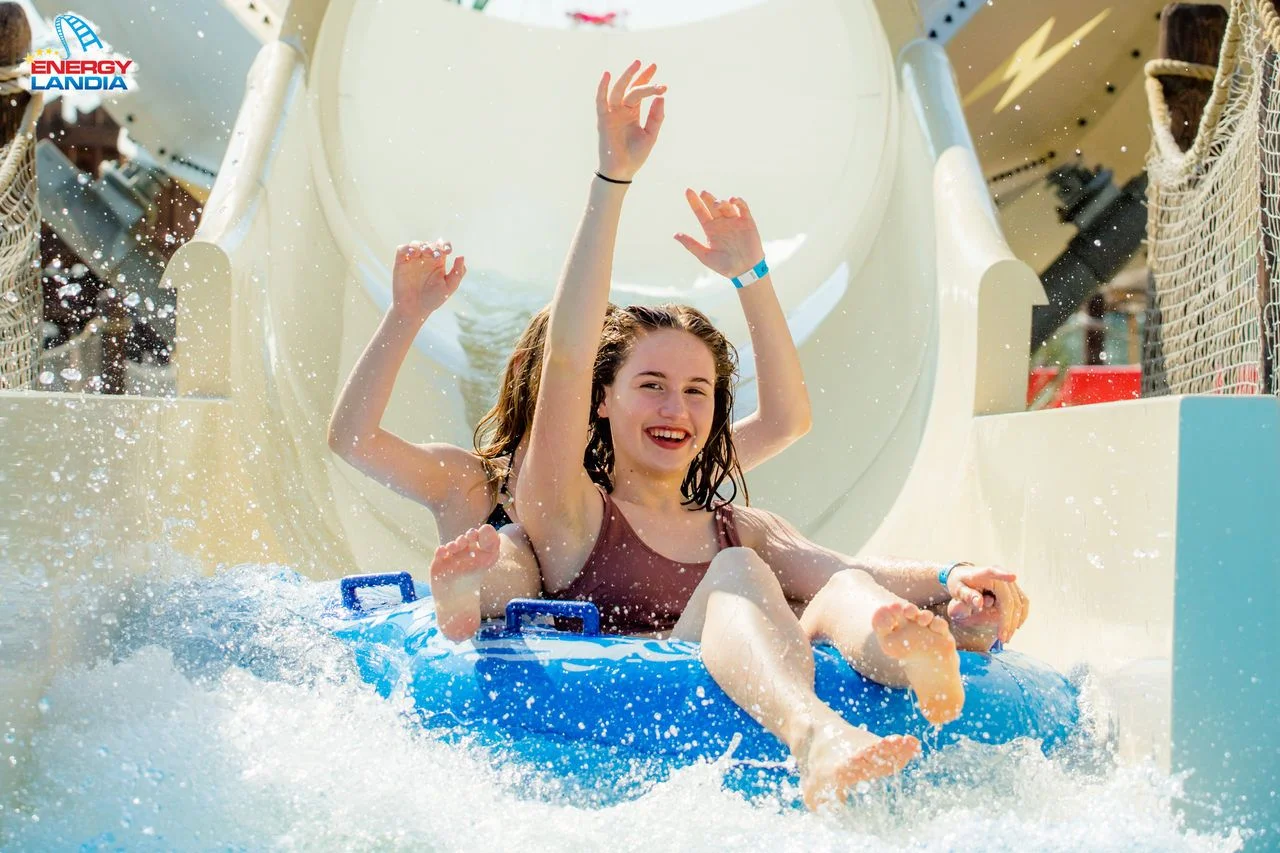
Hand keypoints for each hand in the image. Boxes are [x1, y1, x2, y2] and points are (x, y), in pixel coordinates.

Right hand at [389, 239, 465, 325]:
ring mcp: (413, 259)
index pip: (442, 246)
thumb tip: (461, 256)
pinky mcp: (401, 262)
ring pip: (416, 244)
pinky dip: (407, 248)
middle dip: (434, 247)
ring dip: (421, 245)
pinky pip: (402, 249)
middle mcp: (426, 258)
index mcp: (438, 262)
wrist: (414, 309)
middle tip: (436, 255)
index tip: (448, 251)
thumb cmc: (433, 299)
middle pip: (430, 244)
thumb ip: (457, 273)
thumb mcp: (449, 287)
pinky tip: (413, 253)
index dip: (445, 244)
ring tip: (425, 252)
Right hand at [596, 60, 666, 180]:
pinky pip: (601, 101)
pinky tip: (607, 75)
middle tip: (652, 65)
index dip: (648, 81)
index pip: (639, 92)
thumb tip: (661, 97)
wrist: (622, 170)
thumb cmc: (635, 155)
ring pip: (618, 90)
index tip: (658, 72)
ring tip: (637, 64)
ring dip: (626, 77)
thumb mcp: (650, 134)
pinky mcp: (604, 119)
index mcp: (632, 112)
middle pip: (630, 88)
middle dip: (640, 76)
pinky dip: (602, 88)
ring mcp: (612, 113)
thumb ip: (656, 116)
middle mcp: (621, 110)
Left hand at [674, 190, 765, 279]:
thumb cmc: (724, 266)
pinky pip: (742, 207)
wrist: (745, 271)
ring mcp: (734, 221)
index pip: (700, 212)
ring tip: (717, 204)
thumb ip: (691, 245)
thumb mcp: (705, 256)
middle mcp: (721, 223)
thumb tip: (675, 235)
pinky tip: (732, 200)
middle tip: (703, 193)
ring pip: (726, 206)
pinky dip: (738, 202)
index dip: (694, 201)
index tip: (688, 191)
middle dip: (707, 198)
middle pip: (712, 206)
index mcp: (711, 229)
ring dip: (721, 202)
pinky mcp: (747, 221)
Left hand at [946, 564, 1028, 643]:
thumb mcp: (957, 589)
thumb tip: (979, 602)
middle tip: (1003, 638)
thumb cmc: (959, 583)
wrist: (964, 575)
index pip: (994, 573)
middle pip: (1010, 599)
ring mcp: (1009, 581)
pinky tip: (1014, 627)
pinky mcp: (1014, 588)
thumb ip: (966, 595)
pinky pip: (1022, 602)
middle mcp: (1000, 574)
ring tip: (1007, 637)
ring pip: (1020, 603)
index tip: (1012, 576)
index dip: (1003, 575)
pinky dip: (1020, 615)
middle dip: (1008, 621)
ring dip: (1015, 621)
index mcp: (984, 573)